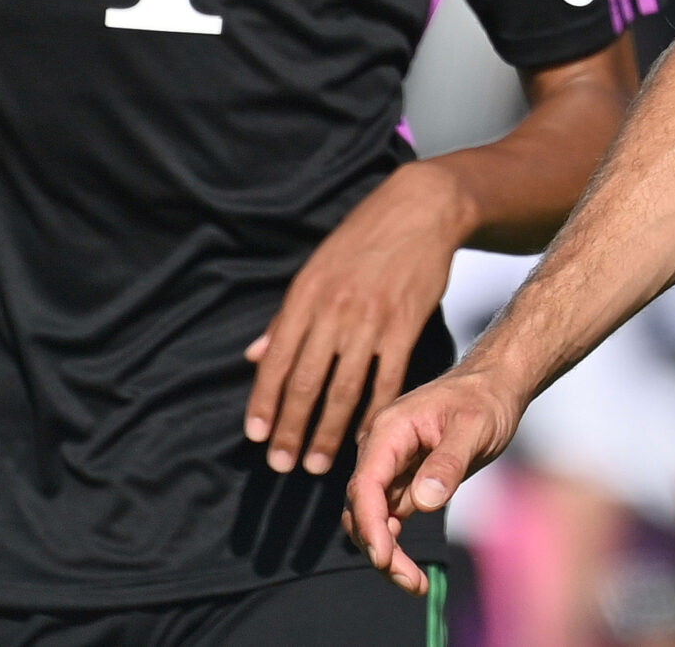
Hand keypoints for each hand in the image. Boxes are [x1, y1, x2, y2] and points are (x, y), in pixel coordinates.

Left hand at [244, 161, 468, 477]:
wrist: (419, 210)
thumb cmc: (362, 239)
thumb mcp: (314, 269)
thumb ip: (285, 317)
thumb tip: (255, 356)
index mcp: (305, 296)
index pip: (276, 361)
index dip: (264, 403)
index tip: (258, 438)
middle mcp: (333, 311)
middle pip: (306, 383)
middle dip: (292, 430)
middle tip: (283, 466)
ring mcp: (370, 320)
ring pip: (343, 389)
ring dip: (327, 432)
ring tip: (317, 464)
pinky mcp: (405, 326)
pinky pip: (386, 379)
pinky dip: (373, 412)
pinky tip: (363, 435)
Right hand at [344, 366, 524, 591]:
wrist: (495, 385)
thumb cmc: (486, 401)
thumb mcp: (474, 429)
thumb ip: (448, 463)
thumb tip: (424, 503)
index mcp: (389, 431)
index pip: (365, 485)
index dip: (370, 525)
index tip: (384, 559)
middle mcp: (381, 449)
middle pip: (363, 508)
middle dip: (380, 549)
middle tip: (412, 583)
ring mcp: (390, 466)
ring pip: (373, 518)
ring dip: (387, 553)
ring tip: (416, 584)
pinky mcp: (403, 479)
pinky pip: (390, 517)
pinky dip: (397, 544)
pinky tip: (414, 570)